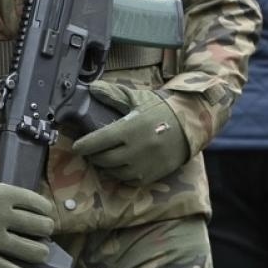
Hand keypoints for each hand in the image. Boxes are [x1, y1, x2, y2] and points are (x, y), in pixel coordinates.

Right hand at [0, 175, 55, 267]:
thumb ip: (5, 194)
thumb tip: (30, 208)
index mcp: (2, 194)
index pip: (38, 204)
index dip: (46, 211)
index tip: (45, 215)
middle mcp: (1, 216)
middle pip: (39, 227)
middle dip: (45, 230)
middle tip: (42, 234)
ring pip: (30, 250)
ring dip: (40, 252)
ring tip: (38, 252)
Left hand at [69, 81, 190, 185]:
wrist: (191, 123)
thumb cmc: (161, 108)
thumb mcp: (137, 98)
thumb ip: (113, 94)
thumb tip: (92, 88)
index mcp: (129, 129)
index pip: (97, 142)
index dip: (82, 146)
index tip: (76, 146)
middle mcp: (136, 150)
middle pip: (103, 159)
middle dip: (92, 156)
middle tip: (89, 151)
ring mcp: (145, 164)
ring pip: (114, 172)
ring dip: (105, 166)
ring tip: (102, 157)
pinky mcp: (153, 175)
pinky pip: (129, 180)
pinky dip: (120, 174)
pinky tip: (119, 165)